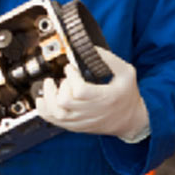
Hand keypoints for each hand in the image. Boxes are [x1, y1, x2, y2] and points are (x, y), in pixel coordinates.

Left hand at [35, 46, 149, 142]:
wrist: (131, 121)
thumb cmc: (127, 96)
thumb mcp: (126, 73)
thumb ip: (110, 59)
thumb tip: (92, 48)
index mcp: (104, 98)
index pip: (80, 90)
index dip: (71, 76)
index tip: (70, 68)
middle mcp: (91, 112)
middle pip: (64, 101)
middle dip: (60, 85)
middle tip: (64, 78)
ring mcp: (81, 120)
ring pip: (56, 113)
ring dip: (48, 96)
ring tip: (50, 85)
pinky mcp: (75, 126)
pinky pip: (53, 121)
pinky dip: (44, 110)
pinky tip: (43, 99)